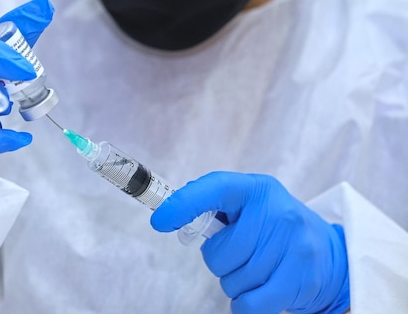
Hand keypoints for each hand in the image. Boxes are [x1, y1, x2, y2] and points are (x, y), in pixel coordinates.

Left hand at [151, 172, 349, 313]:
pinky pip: (251, 304)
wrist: (329, 254)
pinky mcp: (302, 278)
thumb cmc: (273, 229)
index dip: (184, 204)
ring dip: (235, 283)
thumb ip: (214, 206)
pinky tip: (256, 294)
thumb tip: (167, 213)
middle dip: (220, 261)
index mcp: (257, 190)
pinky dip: (244, 305)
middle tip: (239, 255)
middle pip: (219, 253)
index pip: (215, 188)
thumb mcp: (249, 206)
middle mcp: (278, 213)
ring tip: (255, 270)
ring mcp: (294, 245)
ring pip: (233, 281)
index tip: (160, 221)